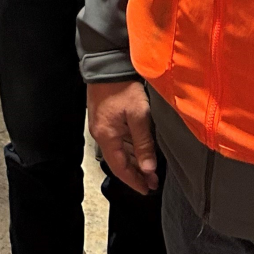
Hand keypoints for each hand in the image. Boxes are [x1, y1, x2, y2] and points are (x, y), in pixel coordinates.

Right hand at [87, 79, 158, 193]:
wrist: (107, 63)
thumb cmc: (124, 88)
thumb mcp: (139, 115)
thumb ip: (144, 144)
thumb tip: (148, 170)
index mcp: (107, 137)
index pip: (120, 169)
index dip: (134, 181)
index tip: (148, 190)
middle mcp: (100, 134)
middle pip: (118, 161)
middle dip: (136, 173)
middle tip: (153, 181)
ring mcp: (101, 125)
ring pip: (118, 151)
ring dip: (133, 161)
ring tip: (150, 169)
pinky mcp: (104, 116)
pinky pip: (117, 140)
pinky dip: (129, 148)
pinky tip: (140, 150)